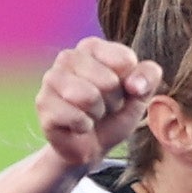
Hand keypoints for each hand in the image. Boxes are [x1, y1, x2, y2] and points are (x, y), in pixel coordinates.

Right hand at [35, 35, 152, 170]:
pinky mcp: (43, 104)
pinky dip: (84, 127)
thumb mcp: (140, 94)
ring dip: (97, 114)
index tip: (120, 92)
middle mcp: (68, 56)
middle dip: (113, 102)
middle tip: (104, 107)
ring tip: (91, 115)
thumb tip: (135, 85)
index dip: (130, 84)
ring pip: (88, 97)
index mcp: (92, 46)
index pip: (125, 61)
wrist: (91, 146)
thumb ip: (148, 77)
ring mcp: (51, 79)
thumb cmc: (114, 114)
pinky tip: (77, 126)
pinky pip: (76, 117)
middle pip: (108, 81)